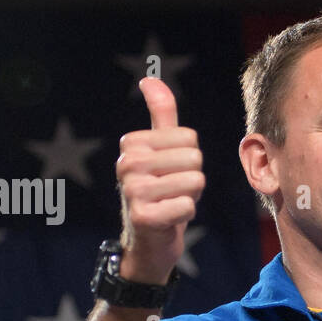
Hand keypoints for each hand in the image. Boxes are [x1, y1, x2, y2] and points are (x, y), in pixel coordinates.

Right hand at [114, 77, 204, 283]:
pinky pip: (187, 206)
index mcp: (131, 144)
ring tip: (171, 203)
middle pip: (194, 158)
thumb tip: (150, 79)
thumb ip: (161, 115)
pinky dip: (186, 215)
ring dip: (190, 197)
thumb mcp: (161, 151)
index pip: (188, 137)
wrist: (148, 241)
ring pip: (194, 181)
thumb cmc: (160, 192)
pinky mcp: (143, 218)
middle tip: (173, 191)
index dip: (189, 158)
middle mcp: (127, 164)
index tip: (170, 172)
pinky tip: (169, 220)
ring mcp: (132, 191)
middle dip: (193, 178)